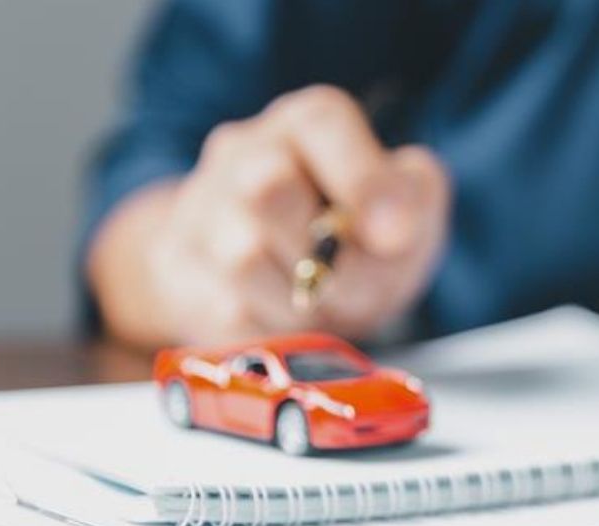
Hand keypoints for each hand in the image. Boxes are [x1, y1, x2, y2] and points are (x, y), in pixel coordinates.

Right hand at [89, 85, 450, 346]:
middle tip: (353, 280)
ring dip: (300, 298)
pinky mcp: (181, 272)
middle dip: (327, 254)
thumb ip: (417, 199)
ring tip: (321, 301)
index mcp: (306, 126)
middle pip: (265, 189)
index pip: (321, 123)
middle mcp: (244, 154)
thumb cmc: (354, 233)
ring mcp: (202, 211)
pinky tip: (287, 317)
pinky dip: (272, 328)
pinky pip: (227, 311)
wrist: (277, 276)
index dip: (363, 180)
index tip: (396, 234)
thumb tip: (395, 223)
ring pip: (241, 258)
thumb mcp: (408, 208)